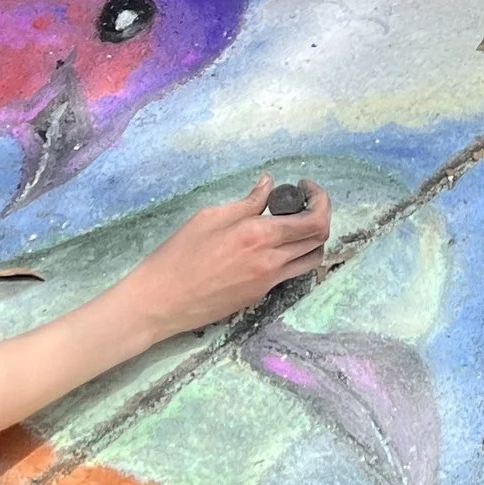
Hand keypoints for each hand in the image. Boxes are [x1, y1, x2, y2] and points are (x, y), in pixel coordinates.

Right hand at [125, 179, 332, 341]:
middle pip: (320, 240)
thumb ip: (247, 202)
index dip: (321, 200)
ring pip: (311, 260)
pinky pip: (290, 273)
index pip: (315, 221)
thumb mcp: (210, 217)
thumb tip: (269, 184)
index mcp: (259, 236)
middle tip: (302, 202)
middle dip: (320, 215)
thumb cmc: (179, 254)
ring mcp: (268, 282)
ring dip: (311, 239)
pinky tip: (272, 245)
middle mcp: (272, 261)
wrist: (162, 300)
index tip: (306, 187)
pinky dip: (292, 255)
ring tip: (292, 225)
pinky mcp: (260, 296)